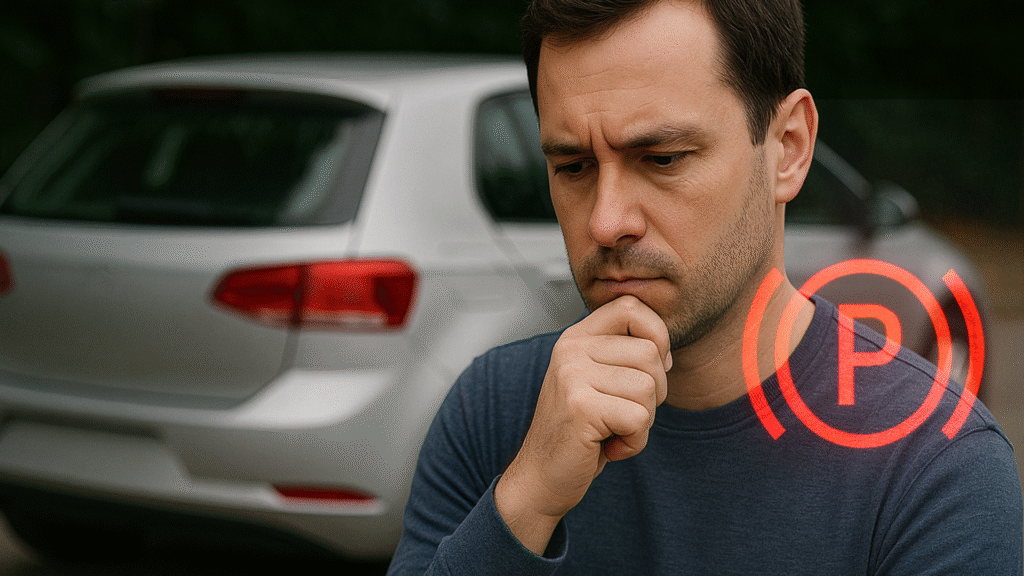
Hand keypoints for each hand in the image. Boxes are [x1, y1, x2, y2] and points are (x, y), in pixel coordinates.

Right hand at [494, 295, 670, 554]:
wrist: (540, 478)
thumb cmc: (578, 433)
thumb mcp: (597, 382)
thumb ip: (622, 356)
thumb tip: (666, 350)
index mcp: (576, 338)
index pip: (631, 307)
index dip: (657, 335)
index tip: (651, 370)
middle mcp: (570, 349)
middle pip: (650, 353)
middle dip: (653, 393)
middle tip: (622, 415)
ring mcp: (572, 376)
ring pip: (649, 388)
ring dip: (643, 421)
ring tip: (612, 431)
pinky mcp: (581, 407)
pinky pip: (639, 419)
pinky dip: (634, 442)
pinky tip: (609, 448)